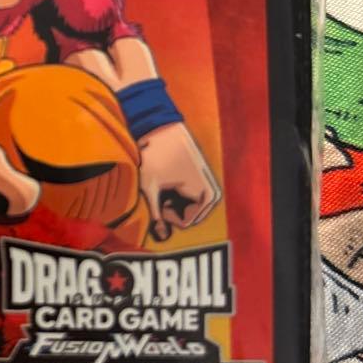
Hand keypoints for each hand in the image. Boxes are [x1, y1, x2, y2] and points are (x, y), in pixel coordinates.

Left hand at [138, 122, 219, 241]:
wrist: (161, 125)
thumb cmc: (155, 155)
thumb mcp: (150, 188)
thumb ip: (156, 216)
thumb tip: (160, 237)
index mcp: (206, 196)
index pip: (185, 223)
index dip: (167, 214)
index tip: (159, 195)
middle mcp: (212, 192)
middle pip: (187, 216)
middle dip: (170, 207)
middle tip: (161, 186)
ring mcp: (208, 185)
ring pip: (186, 207)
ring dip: (171, 199)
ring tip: (164, 178)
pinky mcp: (202, 179)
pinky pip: (188, 196)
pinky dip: (175, 192)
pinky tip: (168, 175)